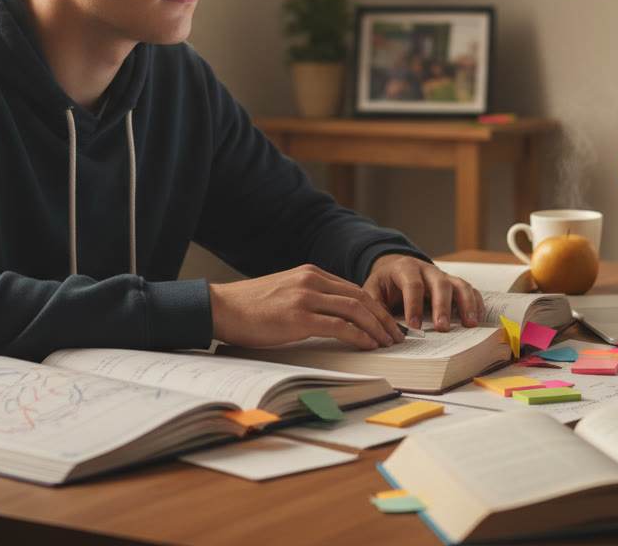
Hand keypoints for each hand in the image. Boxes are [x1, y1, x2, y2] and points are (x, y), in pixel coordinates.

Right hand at [209, 265, 404, 349]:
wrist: (220, 307)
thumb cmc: (249, 307)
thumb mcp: (285, 293)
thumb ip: (309, 298)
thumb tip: (333, 318)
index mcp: (311, 273)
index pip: (354, 289)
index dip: (376, 307)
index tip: (387, 323)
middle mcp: (312, 280)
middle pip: (361, 297)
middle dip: (384, 317)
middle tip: (397, 335)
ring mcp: (305, 297)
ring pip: (355, 309)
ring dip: (377, 327)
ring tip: (388, 342)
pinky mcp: (298, 317)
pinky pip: (339, 326)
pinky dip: (359, 336)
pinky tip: (369, 345)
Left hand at [363, 255, 484, 332]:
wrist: (394, 268)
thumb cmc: (384, 283)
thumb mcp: (372, 291)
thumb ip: (375, 306)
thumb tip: (379, 328)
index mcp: (405, 268)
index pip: (413, 285)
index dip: (414, 305)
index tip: (414, 326)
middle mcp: (427, 269)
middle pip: (440, 284)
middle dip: (443, 307)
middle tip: (443, 329)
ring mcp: (443, 275)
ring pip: (460, 284)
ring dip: (466, 304)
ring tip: (470, 325)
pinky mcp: (453, 284)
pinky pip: (470, 290)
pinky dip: (476, 303)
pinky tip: (476, 319)